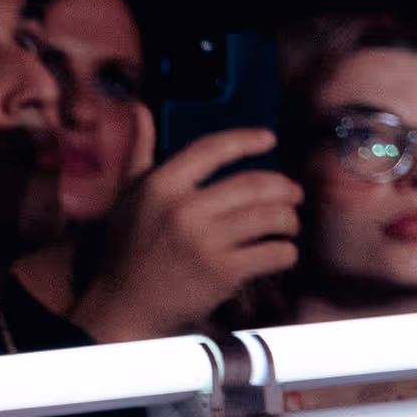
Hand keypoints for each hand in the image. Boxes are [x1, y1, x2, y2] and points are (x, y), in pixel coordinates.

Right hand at [76, 129, 301, 341]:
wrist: (122, 308)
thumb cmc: (126, 249)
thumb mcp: (127, 196)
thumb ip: (139, 151)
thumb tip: (139, 108)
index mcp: (162, 186)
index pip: (214, 148)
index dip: (246, 140)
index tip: (269, 138)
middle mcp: (184, 210)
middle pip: (254, 184)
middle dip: (284, 187)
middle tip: (294, 193)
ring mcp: (204, 243)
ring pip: (269, 217)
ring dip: (289, 219)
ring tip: (291, 222)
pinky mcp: (221, 274)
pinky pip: (271, 253)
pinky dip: (286, 251)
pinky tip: (284, 251)